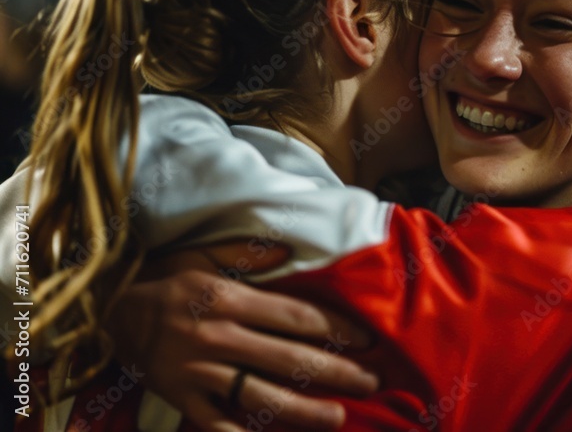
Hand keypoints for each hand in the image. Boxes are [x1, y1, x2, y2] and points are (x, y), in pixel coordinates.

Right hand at [110, 248, 377, 430]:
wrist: (105, 314)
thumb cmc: (162, 279)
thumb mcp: (201, 255)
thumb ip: (248, 252)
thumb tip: (292, 252)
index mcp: (227, 298)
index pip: (296, 316)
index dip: (336, 328)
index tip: (366, 338)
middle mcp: (217, 336)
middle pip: (289, 359)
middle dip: (336, 371)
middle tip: (371, 379)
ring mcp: (198, 372)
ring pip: (261, 395)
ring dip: (304, 410)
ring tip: (338, 416)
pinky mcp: (181, 399)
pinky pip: (217, 425)